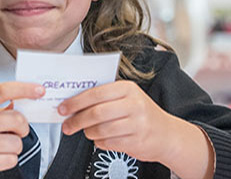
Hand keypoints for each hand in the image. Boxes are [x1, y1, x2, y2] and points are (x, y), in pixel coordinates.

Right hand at [0, 82, 44, 178]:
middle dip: (22, 127)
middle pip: (18, 120)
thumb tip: (21, 101)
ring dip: (14, 146)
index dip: (24, 88)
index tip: (39, 90)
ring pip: (17, 143)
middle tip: (16, 130)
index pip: (3, 90)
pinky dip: (8, 159)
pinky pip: (12, 160)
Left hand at [59, 80, 213, 178]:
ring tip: (87, 132)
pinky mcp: (137, 141)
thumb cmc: (140, 114)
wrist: (167, 134)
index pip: (96, 93)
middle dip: (77, 120)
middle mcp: (134, 104)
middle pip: (96, 112)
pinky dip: (100, 142)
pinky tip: (101, 139)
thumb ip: (103, 97)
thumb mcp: (126, 98)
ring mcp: (137, 123)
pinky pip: (109, 143)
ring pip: (101, 129)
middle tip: (67, 125)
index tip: (63, 108)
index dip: (76, 102)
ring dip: (88, 132)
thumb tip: (72, 103)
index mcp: (127, 88)